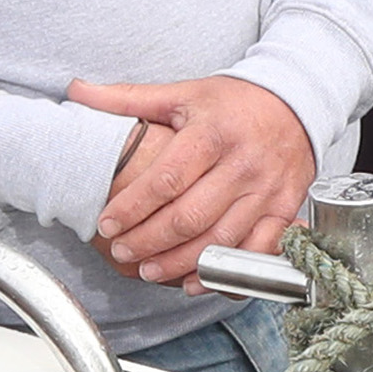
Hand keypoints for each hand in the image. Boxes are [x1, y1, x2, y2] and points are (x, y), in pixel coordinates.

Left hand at [74, 73, 320, 286]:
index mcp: (213, 133)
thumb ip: (128, 98)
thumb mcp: (182, 94)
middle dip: (149, 241)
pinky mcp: (284, 209)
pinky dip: (225, 274)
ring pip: (220, 241)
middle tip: (121, 251)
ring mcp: (267, 190)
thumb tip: (76, 91)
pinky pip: (255, 252)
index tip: (106, 223)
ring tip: (148, 270)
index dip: (133, 206)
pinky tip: (195, 281)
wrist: (296, 102)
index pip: (167, 179)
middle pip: (190, 217)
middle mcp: (243, 164)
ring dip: (180, 263)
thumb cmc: (232, 103)